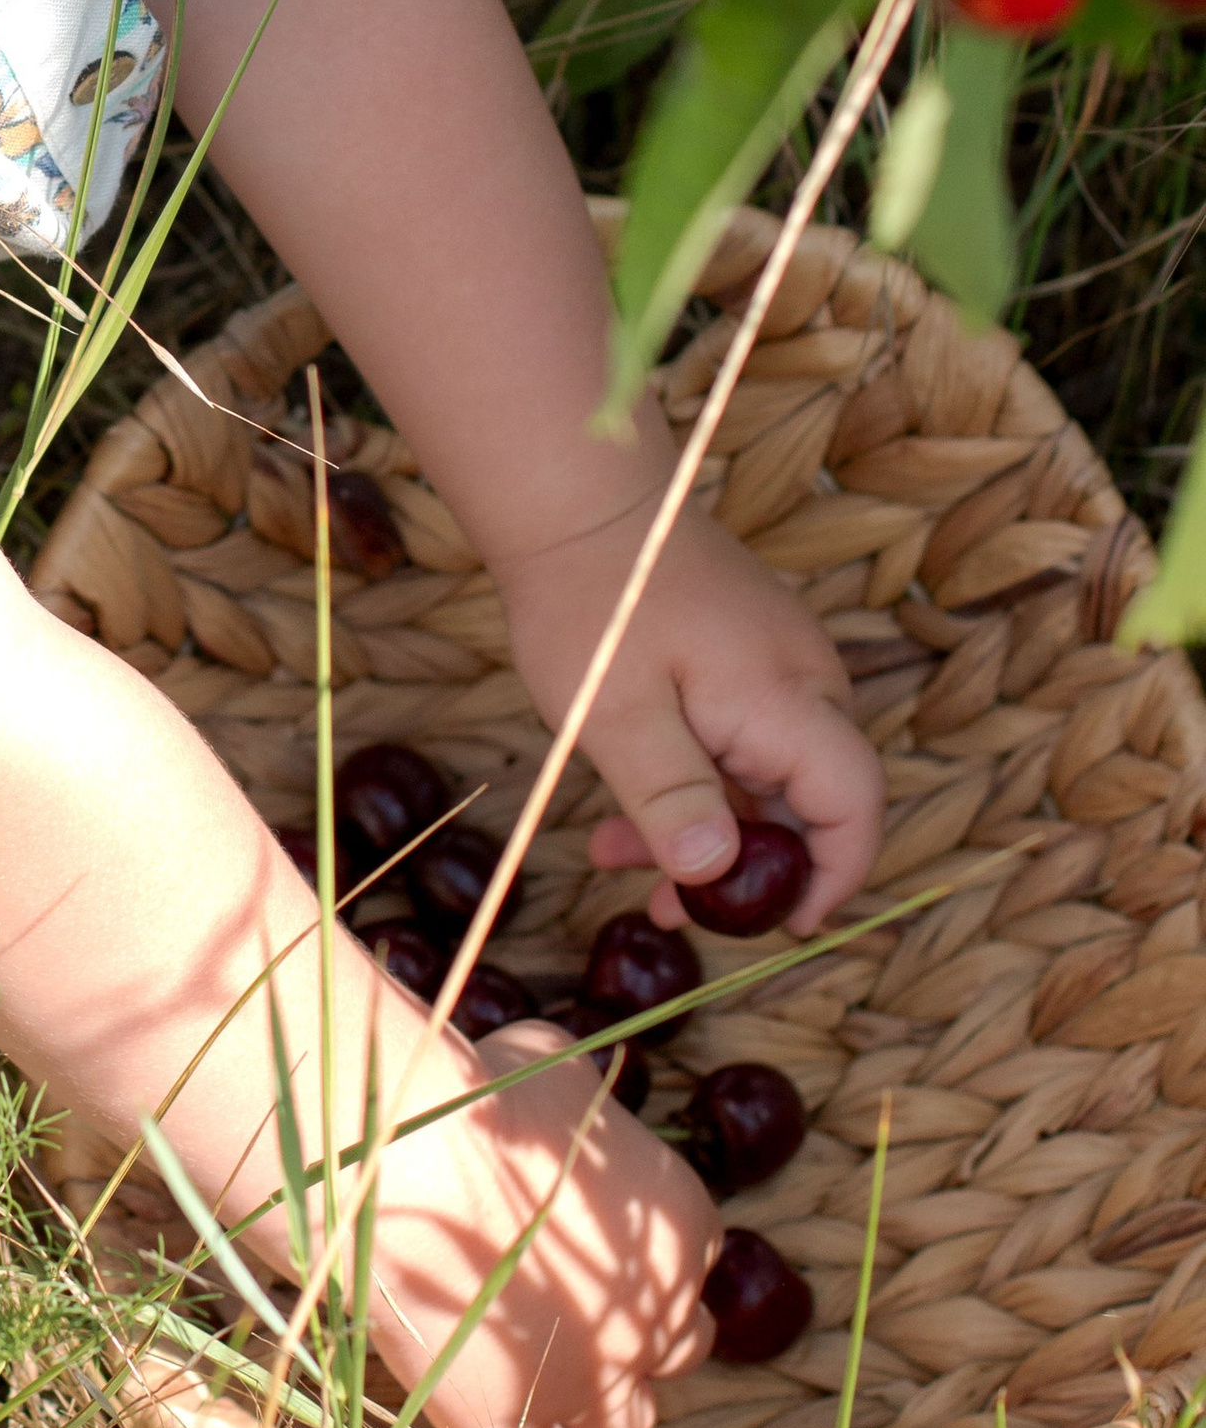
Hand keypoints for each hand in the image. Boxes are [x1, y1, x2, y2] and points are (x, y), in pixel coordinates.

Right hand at [368, 1006, 721, 1427]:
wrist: (406, 1173)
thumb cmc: (483, 1102)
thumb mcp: (552, 1066)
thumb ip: (581, 1096)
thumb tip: (567, 1093)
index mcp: (684, 1230)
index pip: (696, 1259)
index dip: (649, 1256)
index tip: (597, 1240)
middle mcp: (658, 1320)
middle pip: (681, 1349)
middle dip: (639, 1332)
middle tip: (578, 1306)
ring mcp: (590, 1386)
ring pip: (629, 1425)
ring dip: (598, 1401)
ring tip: (543, 1369)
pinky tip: (492, 1408)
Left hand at [494, 497, 882, 934]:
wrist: (575, 501)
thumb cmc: (594, 602)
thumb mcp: (618, 716)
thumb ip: (672, 797)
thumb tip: (717, 874)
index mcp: (789, 700)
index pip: (853, 807)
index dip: (832, 877)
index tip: (784, 925)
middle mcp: (801, 682)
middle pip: (805, 802)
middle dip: (741, 866)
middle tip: (663, 908)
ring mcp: (773, 664)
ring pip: (759, 774)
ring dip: (698, 825)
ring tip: (611, 857)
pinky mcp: (741, 654)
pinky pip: (735, 738)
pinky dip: (688, 779)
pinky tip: (619, 808)